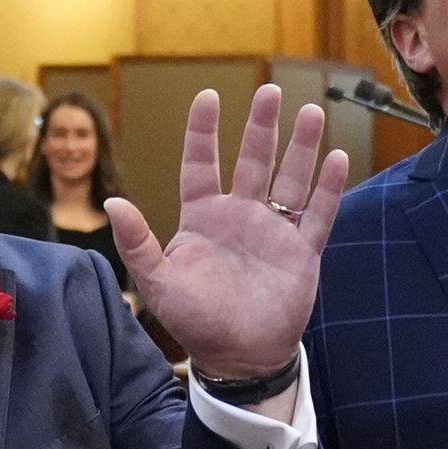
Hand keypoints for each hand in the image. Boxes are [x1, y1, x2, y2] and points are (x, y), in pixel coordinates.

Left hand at [109, 84, 346, 382]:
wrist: (238, 358)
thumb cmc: (195, 321)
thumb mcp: (158, 283)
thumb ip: (137, 243)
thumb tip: (112, 203)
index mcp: (202, 217)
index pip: (200, 163)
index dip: (203, 131)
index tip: (208, 96)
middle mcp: (239, 216)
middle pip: (252, 160)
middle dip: (261, 126)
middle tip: (270, 91)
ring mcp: (272, 231)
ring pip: (289, 179)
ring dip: (300, 146)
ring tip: (311, 111)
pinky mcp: (300, 252)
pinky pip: (316, 214)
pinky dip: (327, 188)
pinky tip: (335, 157)